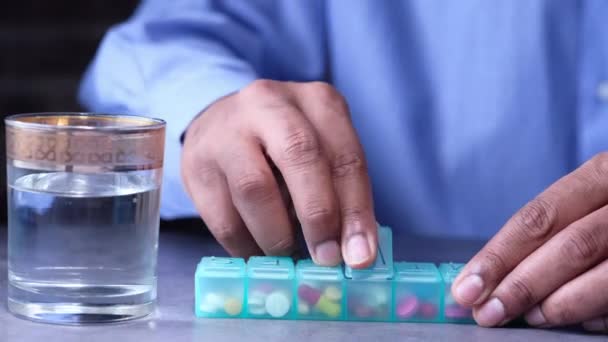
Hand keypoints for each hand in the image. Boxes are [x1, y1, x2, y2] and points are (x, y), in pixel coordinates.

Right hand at [181, 79, 377, 267]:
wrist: (221, 124)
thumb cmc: (283, 146)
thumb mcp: (320, 153)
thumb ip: (338, 193)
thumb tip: (354, 252)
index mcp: (316, 100)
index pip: (345, 155)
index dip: (356, 210)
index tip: (360, 256)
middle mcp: (270, 103)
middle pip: (300, 156)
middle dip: (318, 216)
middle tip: (326, 258)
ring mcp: (227, 128)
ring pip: (255, 188)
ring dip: (276, 234)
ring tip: (286, 252)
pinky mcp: (196, 160)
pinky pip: (222, 215)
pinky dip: (245, 244)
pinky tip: (256, 248)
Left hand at [452, 153, 607, 332]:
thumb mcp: (589, 198)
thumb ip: (549, 229)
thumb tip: (487, 274)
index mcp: (603, 173)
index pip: (539, 217)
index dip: (499, 255)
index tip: (467, 286)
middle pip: (571, 246)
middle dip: (523, 285)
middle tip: (488, 314)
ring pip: (607, 274)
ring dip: (560, 304)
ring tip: (530, 319)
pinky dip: (601, 314)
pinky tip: (578, 323)